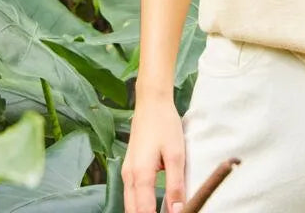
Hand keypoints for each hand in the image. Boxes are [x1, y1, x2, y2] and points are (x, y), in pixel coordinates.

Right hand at [122, 90, 185, 212]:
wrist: (151, 103)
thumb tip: (177, 211)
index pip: (145, 212)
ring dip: (142, 212)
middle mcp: (128, 177)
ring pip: (130, 204)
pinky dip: (139, 204)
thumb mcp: (176, 154)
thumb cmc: (164, 125)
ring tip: (160, 212)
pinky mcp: (129, 167)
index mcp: (140, 175)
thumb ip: (175, 185)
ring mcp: (126, 172)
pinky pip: (130, 194)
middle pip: (133, 211)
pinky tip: (152, 205)